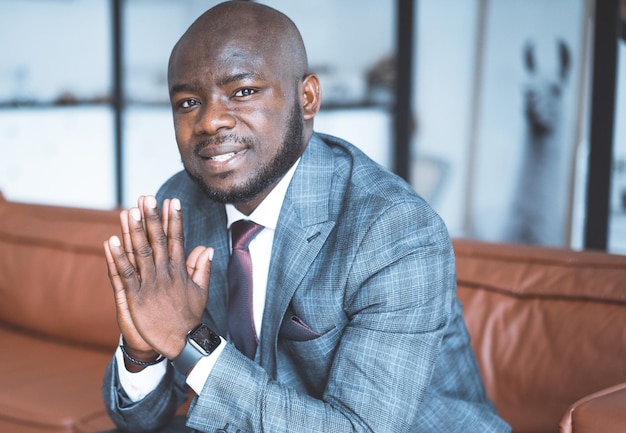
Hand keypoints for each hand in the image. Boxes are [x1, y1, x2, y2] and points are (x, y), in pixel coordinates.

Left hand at [104, 196, 212, 359]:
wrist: (182, 342)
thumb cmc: (190, 317)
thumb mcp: (201, 290)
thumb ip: (202, 267)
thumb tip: (207, 248)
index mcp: (180, 270)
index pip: (177, 239)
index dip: (174, 219)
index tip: (172, 201)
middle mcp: (165, 273)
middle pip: (158, 240)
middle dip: (152, 217)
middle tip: (147, 197)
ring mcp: (150, 284)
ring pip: (140, 252)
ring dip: (134, 231)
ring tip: (130, 210)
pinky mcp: (136, 296)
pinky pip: (124, 273)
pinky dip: (117, 257)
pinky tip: (111, 241)